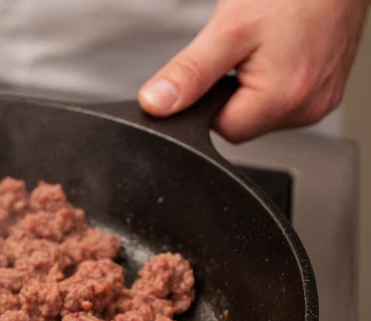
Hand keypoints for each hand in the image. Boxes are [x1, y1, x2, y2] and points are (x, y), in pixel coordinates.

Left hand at [138, 0, 369, 142]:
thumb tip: (156, 105)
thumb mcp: (227, 29)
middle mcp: (308, 107)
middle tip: (239, 52)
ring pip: (261, 112)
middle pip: (242, 123)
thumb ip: (189, 73)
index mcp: (283, 99)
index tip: (213, 68)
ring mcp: (321, 100)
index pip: (220, 129)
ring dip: (251, 86)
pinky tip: (277, 52)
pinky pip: (284, 99)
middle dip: (229, 93)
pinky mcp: (327, 90)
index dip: (205, 102)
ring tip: (262, 47)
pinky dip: (272, 80)